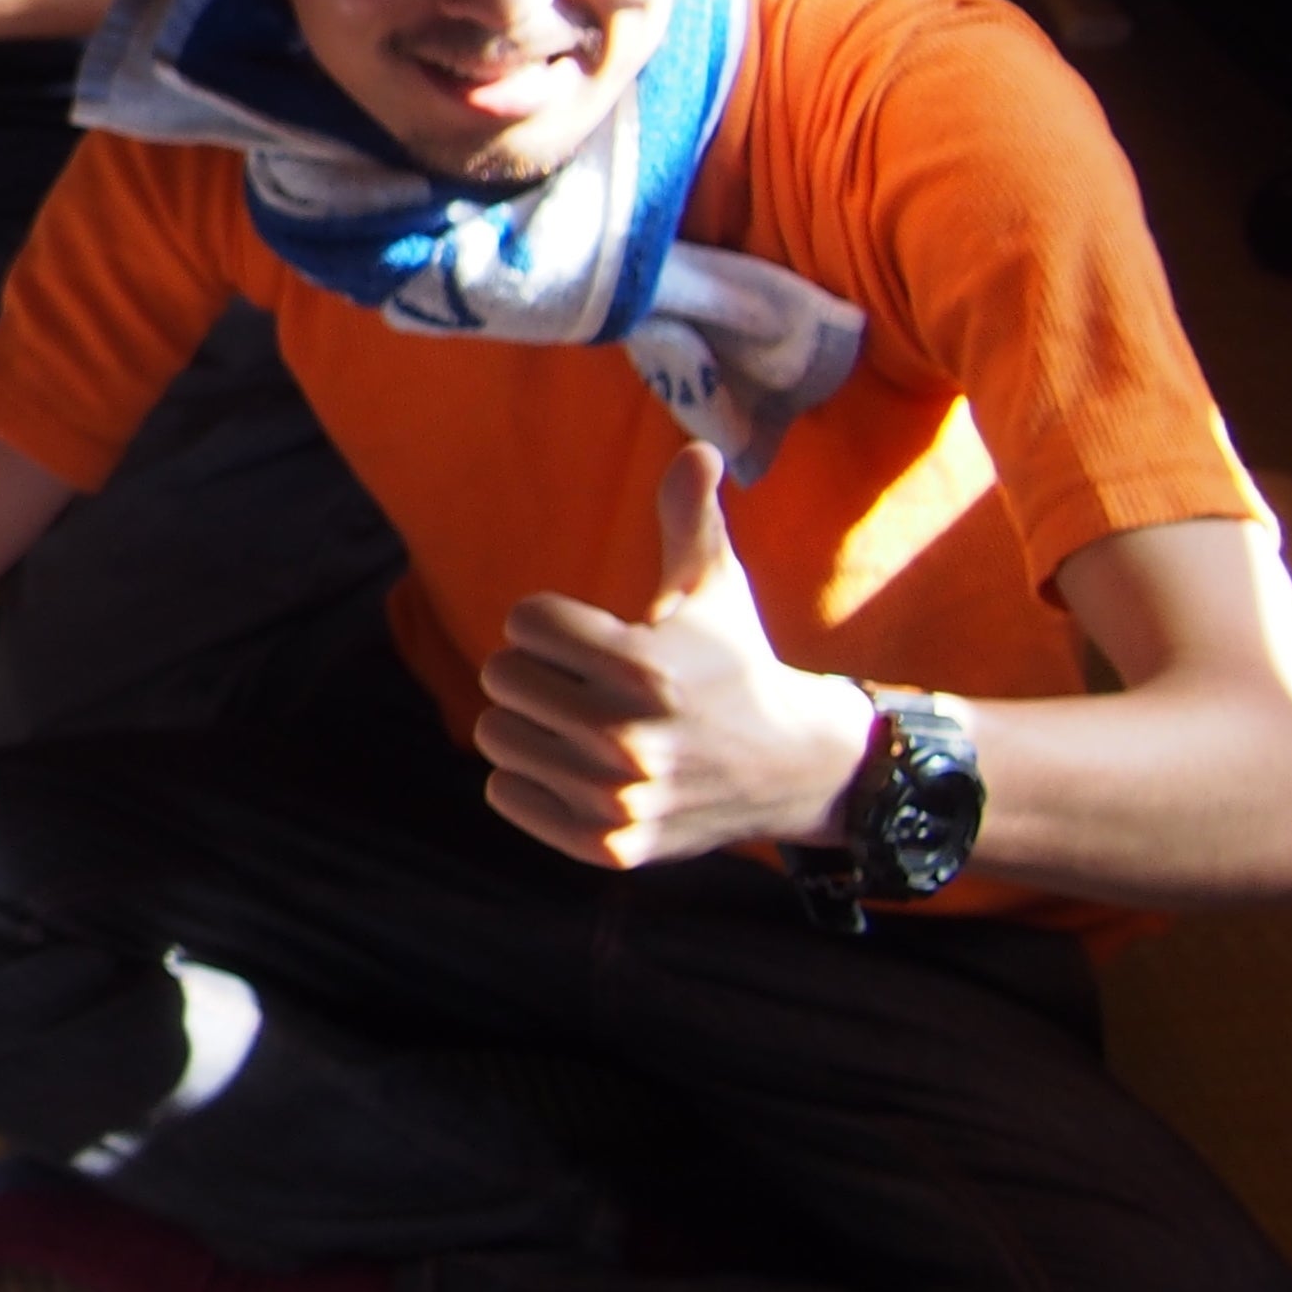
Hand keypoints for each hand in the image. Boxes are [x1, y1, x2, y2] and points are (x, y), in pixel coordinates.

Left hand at [476, 442, 876, 867]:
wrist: (794, 771)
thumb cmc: (736, 666)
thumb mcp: (716, 590)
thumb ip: (691, 518)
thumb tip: (697, 446)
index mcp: (644, 666)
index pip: (523, 621)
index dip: (551, 623)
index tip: (591, 638)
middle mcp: (628, 736)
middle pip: (501, 678)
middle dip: (536, 672)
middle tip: (581, 684)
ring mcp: (617, 796)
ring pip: (496, 736)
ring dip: (528, 725)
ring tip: (580, 726)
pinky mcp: (608, 845)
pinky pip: (506, 795)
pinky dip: (527, 780)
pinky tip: (574, 769)